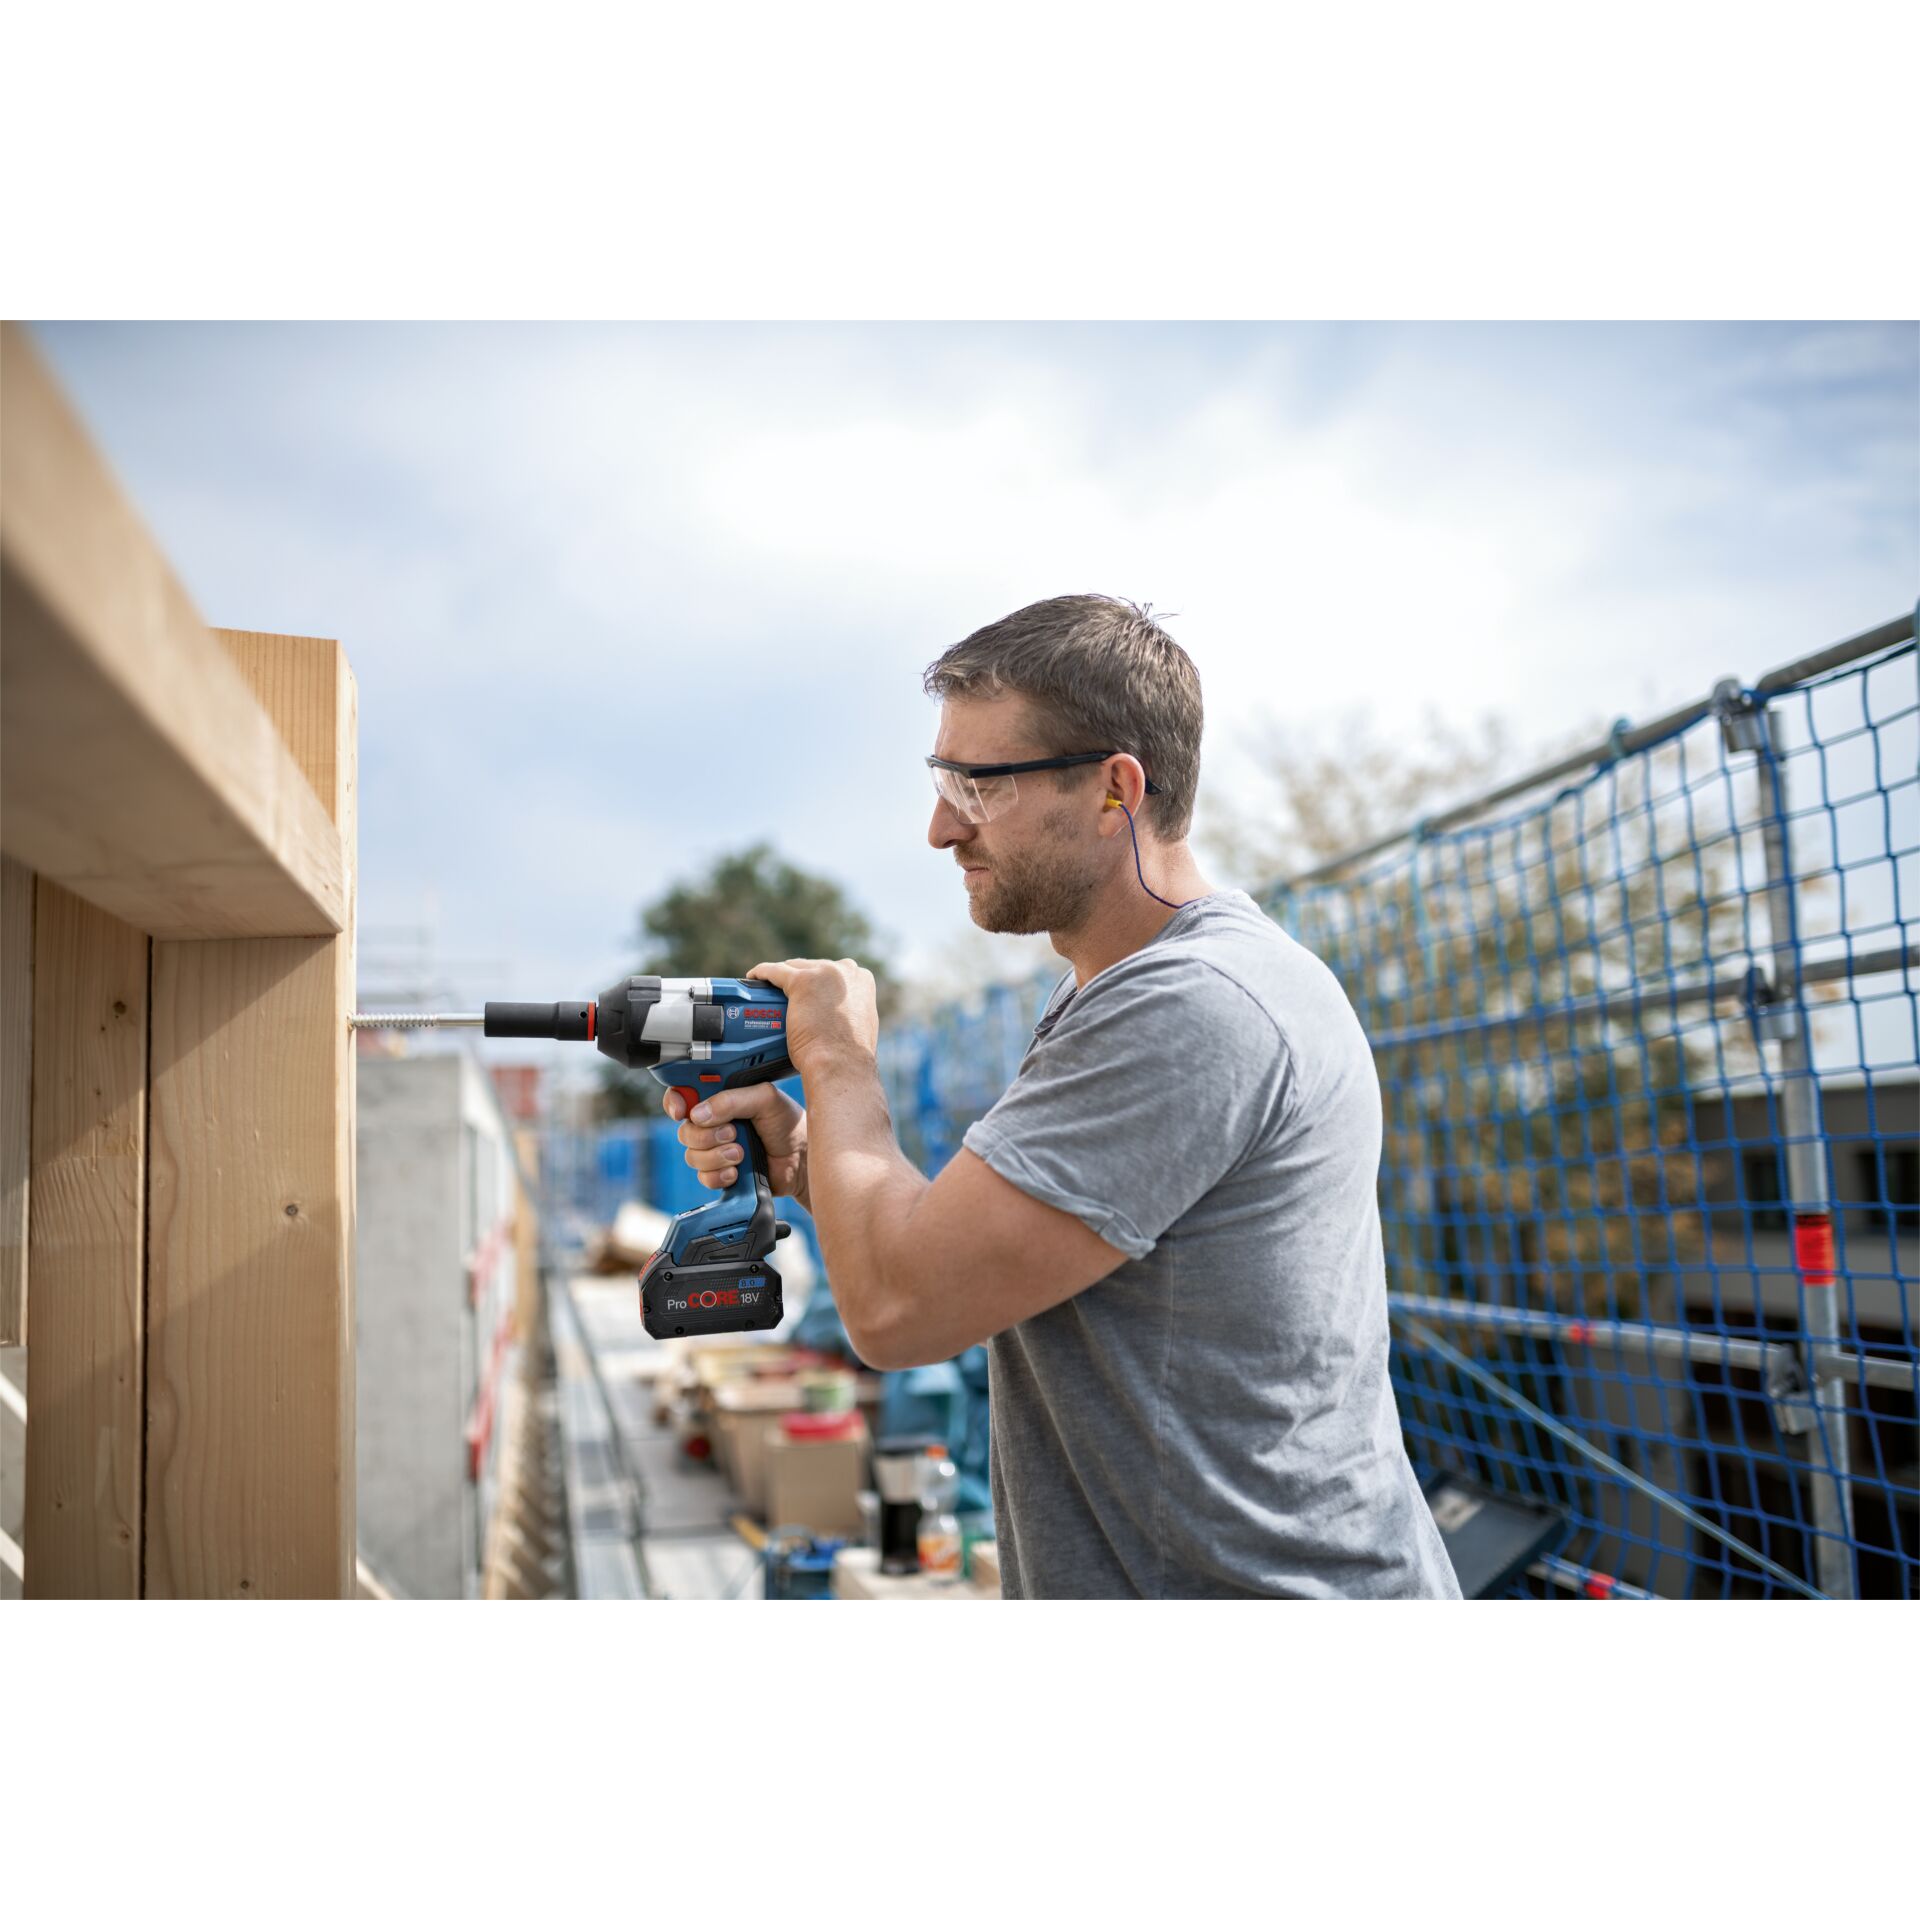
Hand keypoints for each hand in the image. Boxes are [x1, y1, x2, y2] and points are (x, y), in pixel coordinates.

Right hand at [664, 1081, 809, 1207]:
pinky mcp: (721, 1173)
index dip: (676, 1103)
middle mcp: (713, 1124)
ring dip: (717, 1156)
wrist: (801, 1159)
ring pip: (692, 1156)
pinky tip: (736, 1172)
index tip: (681, 1112)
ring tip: (742, 1153)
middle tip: (733, 1133)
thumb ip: (732, 1100)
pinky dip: (719, 1176)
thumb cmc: (788, 1123)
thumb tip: (698, 1114)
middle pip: (685, 1131)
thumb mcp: (765, 1099)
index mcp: (720, 1099)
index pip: (684, 1096)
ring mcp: (716, 1150)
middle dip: (707, 1136)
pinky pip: (704, 1178)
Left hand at [745, 957, 878, 1081]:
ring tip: (767, 989)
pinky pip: (774, 971)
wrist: (840, 1065)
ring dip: (780, 976)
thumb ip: (850, 1012)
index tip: (808, 993)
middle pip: (812, 966)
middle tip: (785, 996)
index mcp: (862, 980)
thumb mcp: (859, 1026)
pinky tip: (753, 977)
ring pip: (793, 967)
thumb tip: (837, 1017)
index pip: (833, 973)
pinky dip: (762, 972)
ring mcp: (823, 973)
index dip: (818, 981)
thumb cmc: (847, 1057)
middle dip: (799, 977)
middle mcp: (845, 971)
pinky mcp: (802, 981)